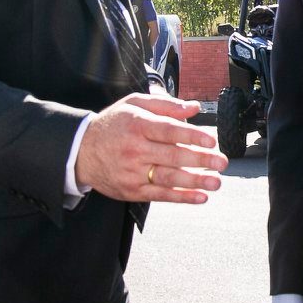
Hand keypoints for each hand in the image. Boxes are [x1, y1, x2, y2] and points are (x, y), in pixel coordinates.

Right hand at [75, 93, 226, 203]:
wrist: (81, 151)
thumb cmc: (113, 125)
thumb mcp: (134, 105)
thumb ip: (166, 105)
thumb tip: (194, 108)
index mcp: (137, 125)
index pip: (169, 131)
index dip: (191, 136)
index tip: (211, 140)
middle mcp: (134, 149)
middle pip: (172, 156)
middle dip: (200, 160)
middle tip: (221, 162)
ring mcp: (132, 172)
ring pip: (168, 178)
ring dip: (195, 182)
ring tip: (216, 182)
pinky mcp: (131, 190)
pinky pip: (160, 195)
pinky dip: (181, 197)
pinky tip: (200, 197)